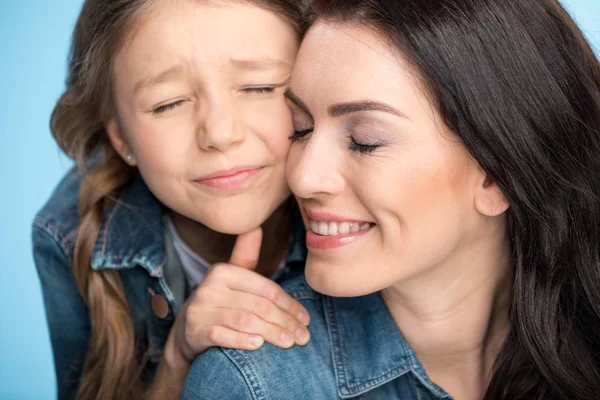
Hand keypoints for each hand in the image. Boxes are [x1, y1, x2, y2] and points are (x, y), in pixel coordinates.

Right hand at [164, 228, 310, 368]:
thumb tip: (256, 227)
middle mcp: (210, 288)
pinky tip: (258, 346)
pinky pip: (223, 335)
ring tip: (289, 343)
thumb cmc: (219, 303)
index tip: (306, 319)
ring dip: (271, 333)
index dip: (289, 304)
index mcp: (223, 271)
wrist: (186, 333)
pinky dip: (242, 341)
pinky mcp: (195, 332)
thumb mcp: (232, 278)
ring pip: (244, 320)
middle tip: (303, 337)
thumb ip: (246, 255)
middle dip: (285, 322)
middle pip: (258, 305)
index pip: (265, 288)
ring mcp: (200, 310)